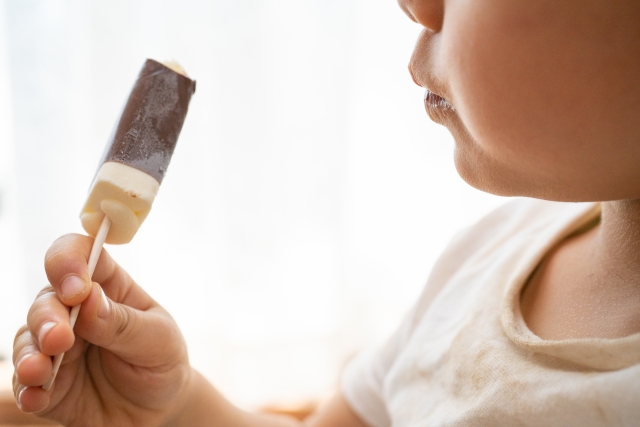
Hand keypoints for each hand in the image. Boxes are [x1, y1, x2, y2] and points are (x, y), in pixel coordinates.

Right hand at [12, 234, 190, 426]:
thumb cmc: (161, 361)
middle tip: (59, 339)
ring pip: (28, 337)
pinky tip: (35, 397)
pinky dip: (27, 388)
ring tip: (38, 370)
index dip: (70, 261)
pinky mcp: (47, 383)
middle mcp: (75, 311)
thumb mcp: (157, 340)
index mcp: (108, 286)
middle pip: (48, 298)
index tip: (76, 288)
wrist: (159, 410)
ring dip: (30, 352)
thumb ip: (123, 323)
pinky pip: (26, 382)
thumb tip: (88, 298)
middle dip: (48, 316)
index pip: (81, 254)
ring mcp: (57, 346)